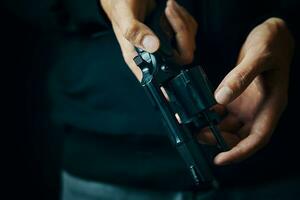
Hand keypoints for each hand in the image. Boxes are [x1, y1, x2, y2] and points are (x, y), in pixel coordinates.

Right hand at [100, 0, 197, 79]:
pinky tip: (172, 11)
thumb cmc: (119, 6)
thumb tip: (153, 46)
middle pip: (182, 57)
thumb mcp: (124, 17)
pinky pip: (188, 31)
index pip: (159, 77)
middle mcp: (153, 53)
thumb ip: (135, 31)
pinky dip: (184, 19)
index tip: (176, 69)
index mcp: (139, 56)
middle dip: (182, 33)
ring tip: (168, 8)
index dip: (171, 79)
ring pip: (188, 43)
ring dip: (182, 21)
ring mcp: (164, 43)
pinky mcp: (171, 33)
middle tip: (170, 15)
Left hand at [200, 18, 293, 164]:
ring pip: (228, 126)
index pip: (257, 138)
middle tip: (199, 134)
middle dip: (220, 140)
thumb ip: (241, 77)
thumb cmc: (271, 44)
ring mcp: (246, 104)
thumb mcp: (259, 57)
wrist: (269, 35)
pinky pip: (221, 111)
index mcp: (272, 106)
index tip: (221, 159)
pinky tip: (197, 111)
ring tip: (193, 125)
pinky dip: (209, 114)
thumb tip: (221, 98)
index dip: (240, 152)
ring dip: (212, 128)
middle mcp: (258, 110)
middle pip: (240, 136)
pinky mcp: (236, 97)